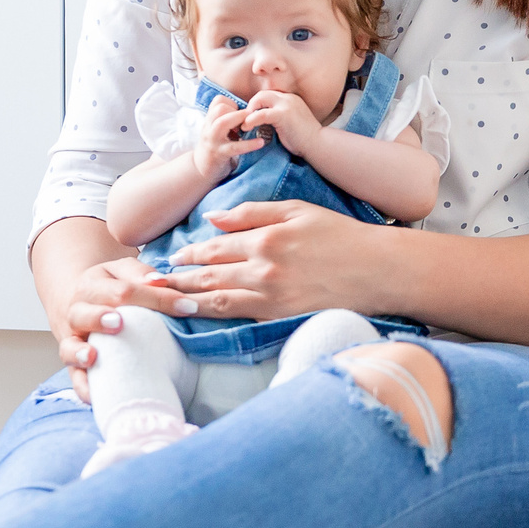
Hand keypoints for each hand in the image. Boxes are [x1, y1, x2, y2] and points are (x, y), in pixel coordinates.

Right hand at [53, 255, 201, 403]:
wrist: (81, 303)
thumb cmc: (112, 288)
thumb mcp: (123, 272)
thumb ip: (140, 273)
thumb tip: (161, 281)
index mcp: (93, 285)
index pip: (123, 290)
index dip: (157, 298)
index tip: (187, 308)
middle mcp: (77, 312)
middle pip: (86, 313)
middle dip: (100, 317)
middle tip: (118, 322)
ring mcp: (73, 340)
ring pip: (69, 346)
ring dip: (80, 353)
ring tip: (92, 356)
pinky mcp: (74, 365)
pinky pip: (74, 378)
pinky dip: (83, 388)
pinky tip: (94, 396)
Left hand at [160, 199, 378, 321]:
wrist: (378, 271)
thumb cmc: (341, 235)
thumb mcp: (297, 210)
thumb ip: (251, 212)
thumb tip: (211, 218)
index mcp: (266, 238)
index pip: (214, 247)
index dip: (188, 254)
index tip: (170, 258)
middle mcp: (264, 269)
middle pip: (208, 276)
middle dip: (175, 279)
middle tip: (150, 283)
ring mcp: (271, 297)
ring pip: (216, 300)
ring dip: (186, 301)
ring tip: (164, 301)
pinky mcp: (280, 317)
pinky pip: (239, 317)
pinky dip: (214, 316)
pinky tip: (198, 316)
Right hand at [190, 93, 263, 180]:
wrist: (201, 170)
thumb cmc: (215, 148)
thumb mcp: (218, 131)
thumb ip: (229, 121)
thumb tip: (251, 111)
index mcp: (210, 120)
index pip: (218, 101)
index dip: (232, 102)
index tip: (241, 112)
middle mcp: (209, 128)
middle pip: (219, 109)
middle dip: (236, 110)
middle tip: (250, 117)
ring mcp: (212, 141)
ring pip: (222, 124)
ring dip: (239, 120)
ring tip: (254, 122)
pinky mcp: (219, 154)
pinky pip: (234, 147)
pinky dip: (249, 144)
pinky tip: (261, 142)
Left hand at [237, 86, 321, 155]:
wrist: (318, 144)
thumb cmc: (305, 139)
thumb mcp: (291, 122)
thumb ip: (279, 118)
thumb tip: (262, 122)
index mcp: (291, 99)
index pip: (269, 95)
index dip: (258, 104)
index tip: (251, 116)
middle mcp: (288, 98)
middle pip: (262, 94)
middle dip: (251, 106)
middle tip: (245, 120)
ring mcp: (286, 105)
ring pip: (260, 99)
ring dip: (249, 112)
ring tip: (243, 125)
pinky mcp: (283, 115)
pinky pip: (261, 114)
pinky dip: (251, 120)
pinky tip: (247, 128)